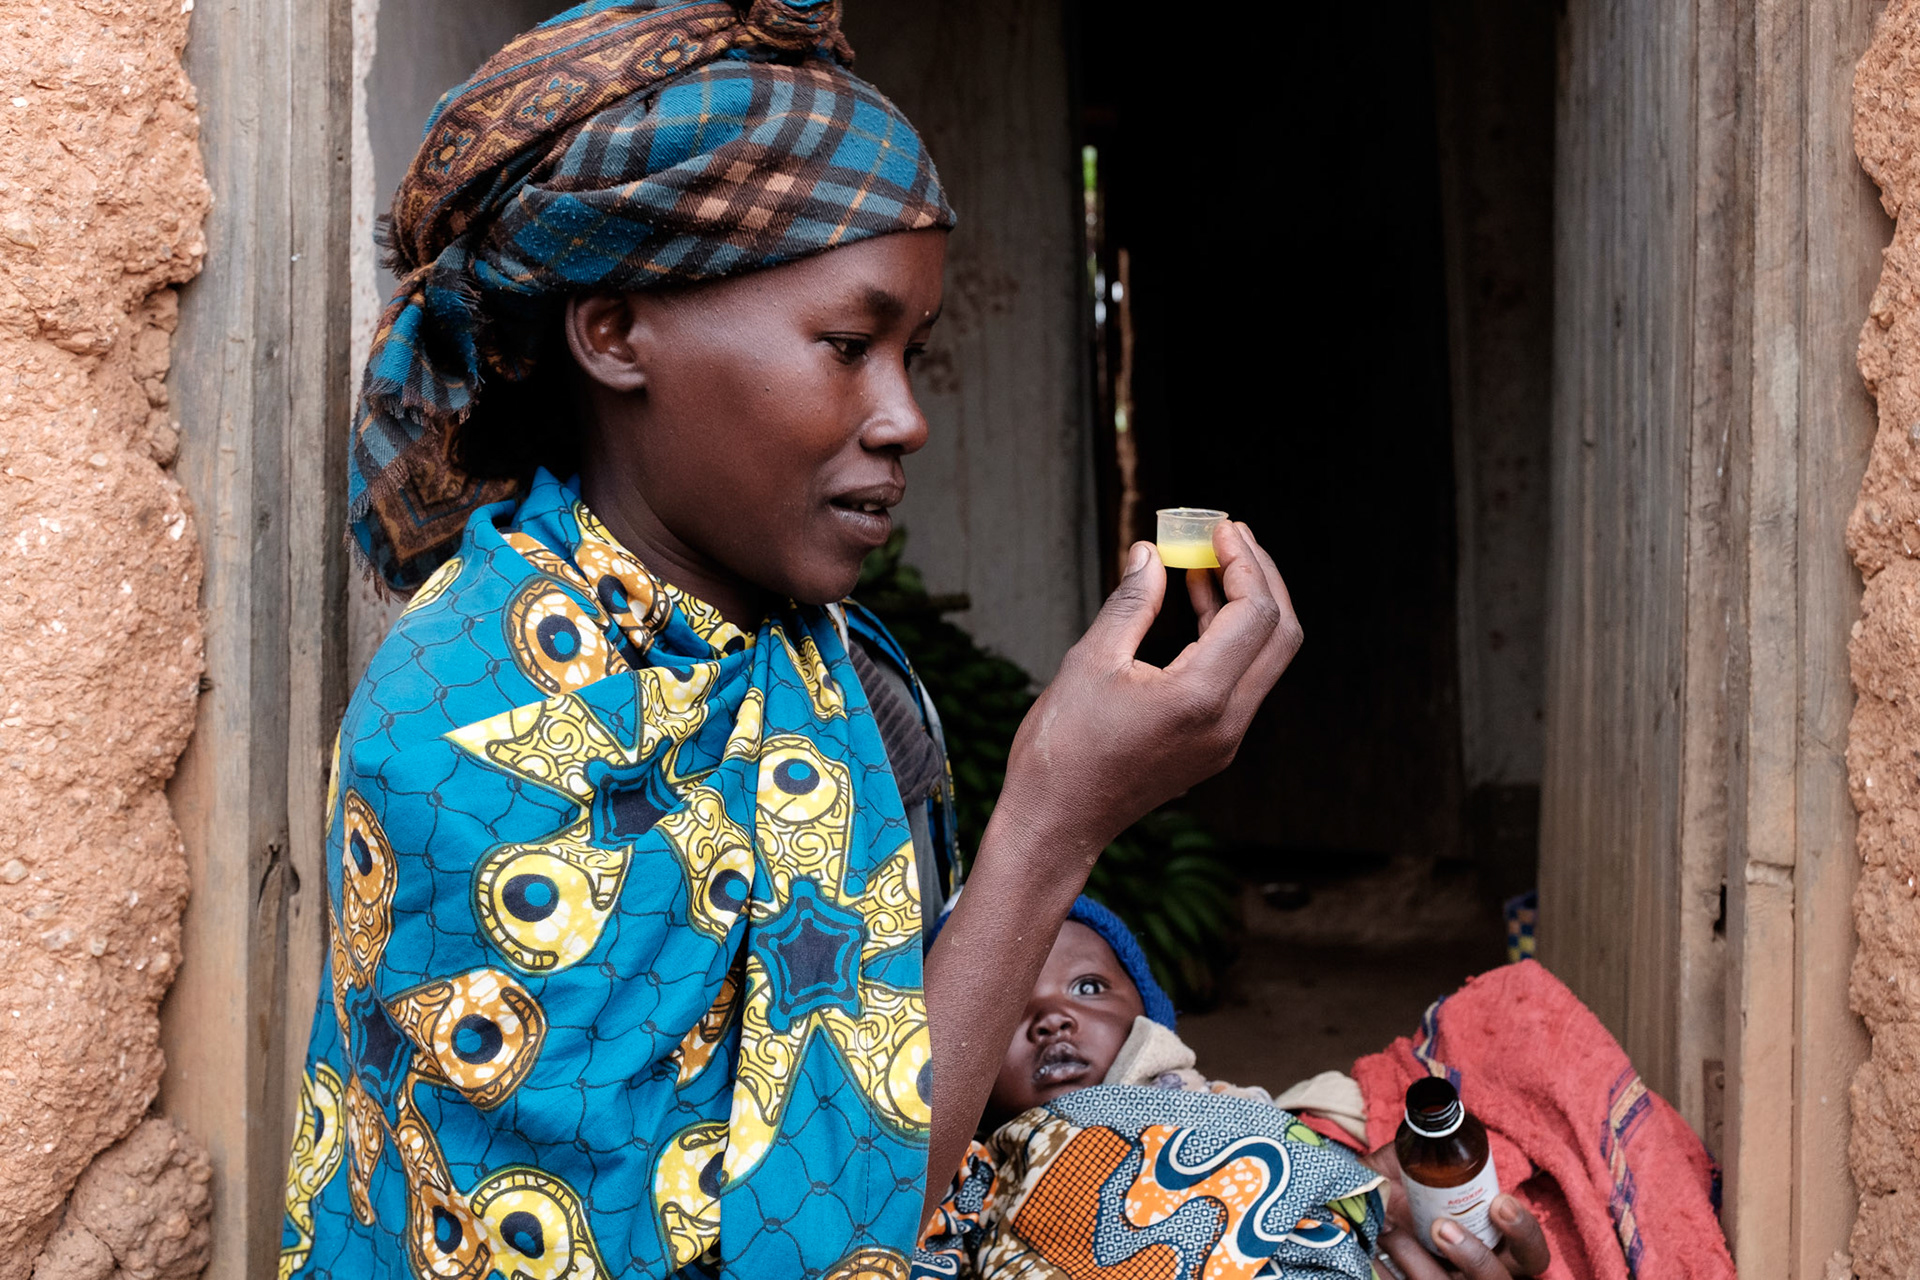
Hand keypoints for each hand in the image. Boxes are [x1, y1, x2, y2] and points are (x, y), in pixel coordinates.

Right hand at [999, 522, 1300, 855]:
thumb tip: (1151, 553)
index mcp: (1199, 698)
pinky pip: (1242, 680)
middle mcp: (1226, 722)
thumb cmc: (1063, 749)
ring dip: (1247, 605)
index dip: (1243, 561)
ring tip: (1207, 563)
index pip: (1254, 613)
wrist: (1056, 823)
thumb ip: (1131, 603)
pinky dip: (1231, 637)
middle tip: (1228, 537)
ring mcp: (1225, 739)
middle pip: (1279, 633)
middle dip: (1260, 577)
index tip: (1219, 528)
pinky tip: (1199, 607)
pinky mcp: (1214, 746)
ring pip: (1266, 657)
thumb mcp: (1090, 662)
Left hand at [1360, 1144, 1550, 1278]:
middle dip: (1476, 1256)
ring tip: (1392, 1232)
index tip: (1499, 1203)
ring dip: (1418, 1261)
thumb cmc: (1388, 1196)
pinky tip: (1373, 1248)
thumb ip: (1419, 1149)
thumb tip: (1428, 1121)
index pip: (1532, 1253)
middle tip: (1443, 1226)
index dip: (1524, 1232)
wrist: (1352, 1220)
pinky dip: (1389, 1270)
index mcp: (1490, 1242)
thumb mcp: (1403, 1170)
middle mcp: (1476, 1272)